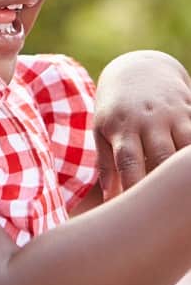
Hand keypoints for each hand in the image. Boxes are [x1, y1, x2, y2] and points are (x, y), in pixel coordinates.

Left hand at [94, 50, 190, 199]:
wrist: (138, 69)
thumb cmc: (116, 109)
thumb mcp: (102, 129)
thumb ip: (106, 164)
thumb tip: (110, 200)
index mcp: (121, 128)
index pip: (129, 164)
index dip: (134, 189)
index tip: (138, 214)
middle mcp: (147, 120)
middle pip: (161, 158)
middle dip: (164, 183)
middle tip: (165, 209)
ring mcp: (171, 114)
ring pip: (185, 148)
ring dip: (184, 170)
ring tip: (182, 194)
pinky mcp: (189, 109)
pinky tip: (189, 170)